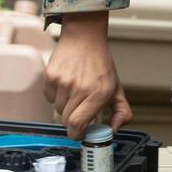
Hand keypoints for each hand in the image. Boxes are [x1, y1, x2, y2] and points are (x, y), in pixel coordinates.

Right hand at [43, 10, 131, 138]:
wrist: (84, 38)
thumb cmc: (100, 63)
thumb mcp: (116, 88)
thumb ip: (122, 111)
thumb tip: (115, 129)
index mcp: (99, 93)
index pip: (78, 125)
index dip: (77, 134)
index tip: (80, 132)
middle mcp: (80, 88)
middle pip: (66, 120)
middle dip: (73, 120)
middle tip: (79, 109)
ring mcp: (64, 82)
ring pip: (58, 109)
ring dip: (65, 106)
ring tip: (74, 92)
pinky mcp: (51, 76)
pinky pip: (49, 97)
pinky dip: (56, 96)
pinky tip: (65, 84)